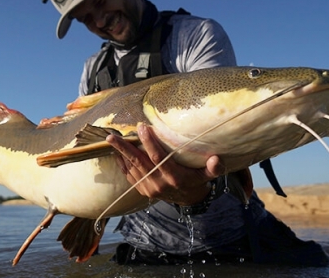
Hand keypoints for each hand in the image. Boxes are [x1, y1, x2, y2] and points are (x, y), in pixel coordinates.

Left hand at [106, 123, 224, 205]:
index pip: (158, 158)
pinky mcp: (143, 191)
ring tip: (111, 140)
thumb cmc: (197, 181)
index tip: (142, 127)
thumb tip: (216, 159)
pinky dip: (122, 164)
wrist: (188, 201)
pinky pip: (129, 176)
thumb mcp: (207, 175)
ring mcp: (149, 188)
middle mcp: (159, 183)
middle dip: (125, 148)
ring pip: (132, 168)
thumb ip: (213, 168)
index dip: (149, 142)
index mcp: (174, 177)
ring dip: (120, 154)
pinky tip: (116, 153)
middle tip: (113, 136)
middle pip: (139, 162)